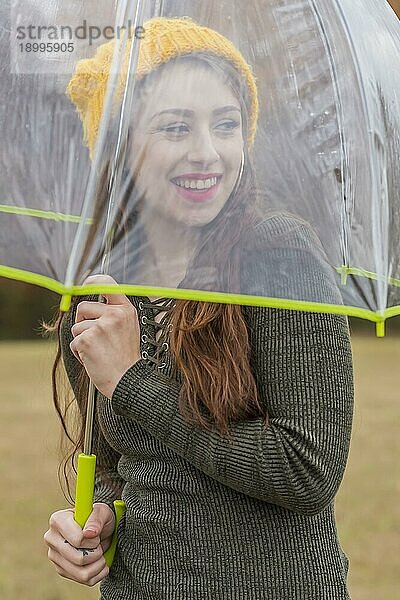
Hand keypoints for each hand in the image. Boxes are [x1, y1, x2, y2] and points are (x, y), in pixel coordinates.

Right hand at [43, 502, 114, 586]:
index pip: (78, 540)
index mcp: (57, 520)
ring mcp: (54, 556)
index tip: (96, 534)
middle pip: (78, 559)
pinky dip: (97, 573)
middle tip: (99, 544)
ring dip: (98, 565)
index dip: (93, 540)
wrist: (98, 530)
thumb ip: (96, 519)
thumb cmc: (98, 519)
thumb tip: (89, 533)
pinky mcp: (61, 569)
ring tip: (100, 553)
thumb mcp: (102, 512)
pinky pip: (84, 580)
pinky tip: (97, 562)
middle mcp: (51, 539)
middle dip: (96, 553)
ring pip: (81, 573)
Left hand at [70, 274, 140, 397]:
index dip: (91, 283)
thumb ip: (113, 312)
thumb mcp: (128, 327)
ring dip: (81, 339)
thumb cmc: (126, 358)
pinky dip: (79, 352)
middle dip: (83, 322)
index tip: (85, 285)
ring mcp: (101, 327)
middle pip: (83, 306)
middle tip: (96, 336)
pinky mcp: (88, 339)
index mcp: (126, 310)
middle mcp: (115, 315)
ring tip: (97, 349)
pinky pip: (74, 341)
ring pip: (77, 326)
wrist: (127, 380)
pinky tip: (93, 358)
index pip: (106, 283)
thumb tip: (92, 299)